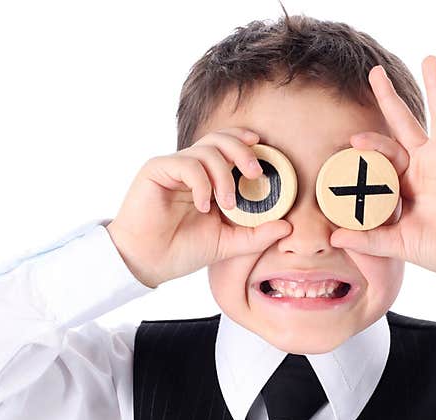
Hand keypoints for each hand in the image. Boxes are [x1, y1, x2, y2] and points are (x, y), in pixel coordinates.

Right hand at [106, 128, 291, 287]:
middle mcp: (191, 169)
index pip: (227, 148)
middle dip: (242, 152)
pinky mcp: (157, 170)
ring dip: (224, 175)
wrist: (147, 263)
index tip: (263, 149)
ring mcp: (173, 168)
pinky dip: (202, 183)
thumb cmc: (181, 250)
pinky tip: (204, 206)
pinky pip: (187, 164)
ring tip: (226, 204)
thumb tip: (288, 227)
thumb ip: (256, 234)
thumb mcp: (227, 243)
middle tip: (255, 174)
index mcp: (206, 180)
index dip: (245, 143)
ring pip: (206, 150)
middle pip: (219, 140)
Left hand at [328, 56, 435, 286]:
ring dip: (434, 86)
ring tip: (429, 58)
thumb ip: (366, 238)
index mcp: (406, 179)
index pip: (383, 153)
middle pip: (403, 122)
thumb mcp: (395, 242)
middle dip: (389, 98)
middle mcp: (426, 163)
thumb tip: (331, 239)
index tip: (353, 141)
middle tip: (375, 72)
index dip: (369, 145)